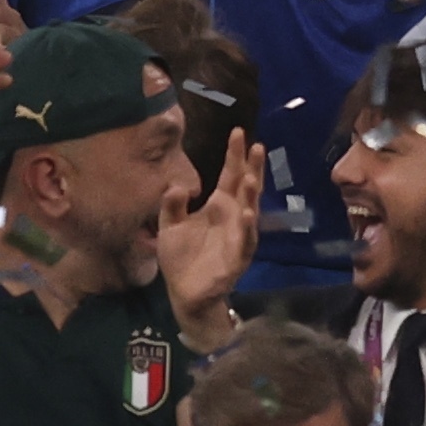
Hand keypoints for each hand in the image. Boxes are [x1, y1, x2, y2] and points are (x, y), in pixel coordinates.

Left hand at [156, 131, 264, 333]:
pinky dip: (247, 229)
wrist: (184, 293)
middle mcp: (233, 217)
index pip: (230, 175)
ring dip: (252, 196)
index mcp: (219, 206)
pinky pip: (245, 242)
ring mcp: (238, 237)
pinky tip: (247, 215)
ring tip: (251, 178)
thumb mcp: (168, 226)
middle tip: (256, 146)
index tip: (238, 132)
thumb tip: (177, 186)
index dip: (234, 155)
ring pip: (250, 212)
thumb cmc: (181, 258)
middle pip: (246, 187)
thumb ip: (171, 204)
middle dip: (252, 168)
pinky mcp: (237, 258)